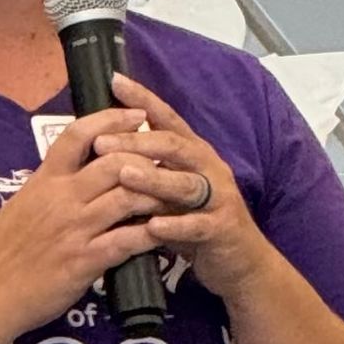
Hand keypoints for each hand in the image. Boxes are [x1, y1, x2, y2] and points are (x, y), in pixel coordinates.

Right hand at [0, 105, 178, 338]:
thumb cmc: (1, 251)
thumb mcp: (22, 205)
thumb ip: (49, 186)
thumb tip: (72, 170)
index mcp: (43, 180)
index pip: (77, 134)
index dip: (110, 119)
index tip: (136, 115)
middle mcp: (61, 198)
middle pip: (114, 161)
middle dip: (146, 157)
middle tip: (166, 161)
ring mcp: (75, 229)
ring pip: (128, 196)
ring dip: (157, 194)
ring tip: (174, 194)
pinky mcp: (85, 261)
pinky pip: (129, 240)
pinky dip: (152, 234)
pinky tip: (166, 233)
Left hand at [106, 72, 267, 301]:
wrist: (241, 263)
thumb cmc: (198, 223)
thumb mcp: (172, 192)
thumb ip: (148, 171)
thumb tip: (104, 149)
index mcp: (194, 154)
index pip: (166, 119)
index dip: (142, 99)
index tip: (114, 80)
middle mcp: (209, 168)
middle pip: (173, 146)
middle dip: (137, 141)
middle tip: (102, 142)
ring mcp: (219, 198)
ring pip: (186, 184)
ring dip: (154, 178)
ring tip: (124, 175)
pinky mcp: (223, 229)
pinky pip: (198, 225)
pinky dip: (176, 225)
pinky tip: (154, 226)